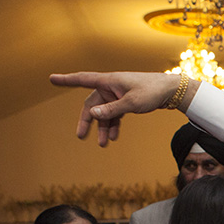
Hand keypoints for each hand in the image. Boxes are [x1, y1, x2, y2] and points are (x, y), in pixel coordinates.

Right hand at [49, 72, 185, 146]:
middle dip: (88, 120)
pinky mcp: (126, 101)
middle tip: (81, 136)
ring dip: (103, 127)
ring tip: (103, 144)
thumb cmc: (152, 91)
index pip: (83, 79)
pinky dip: (113, 125)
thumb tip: (93, 114)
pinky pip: (115, 114)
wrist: (172, 91)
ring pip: (104, 112)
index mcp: (109, 80)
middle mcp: (111, 86)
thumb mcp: (131, 103)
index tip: (51, 78)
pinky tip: (113, 137)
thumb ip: (112, 110)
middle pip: (92, 103)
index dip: (66, 80)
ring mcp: (118, 94)